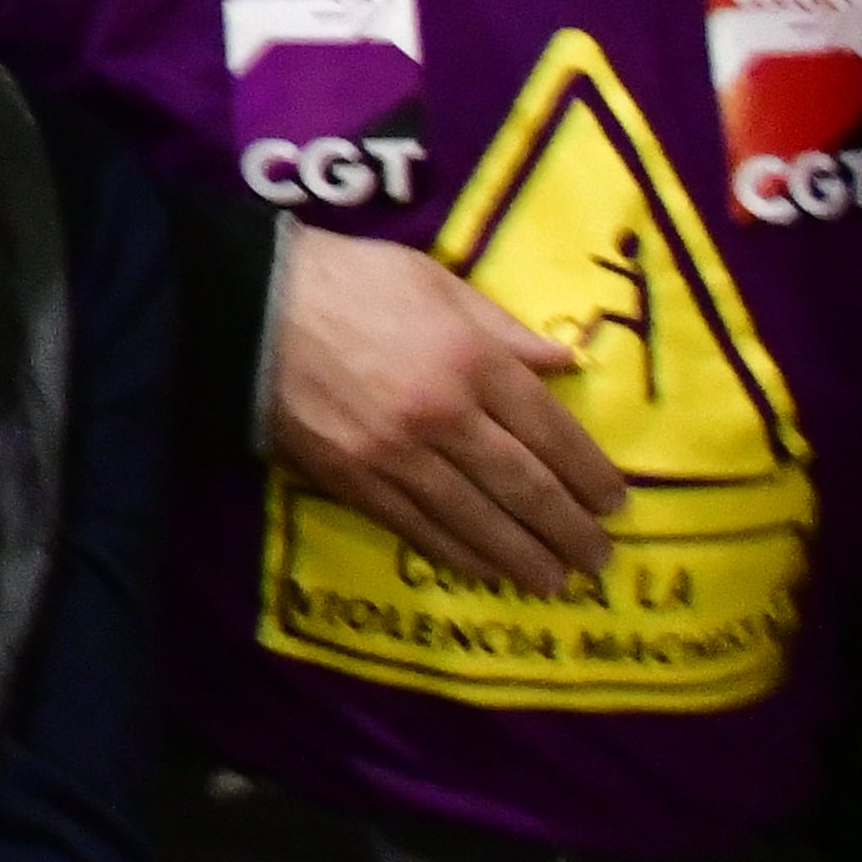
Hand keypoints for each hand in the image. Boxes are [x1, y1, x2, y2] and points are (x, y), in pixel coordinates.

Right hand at [274, 224, 616, 593]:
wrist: (244, 306)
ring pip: (477, 520)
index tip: (616, 502)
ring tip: (556, 580)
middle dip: (569, 528)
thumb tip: (566, 362)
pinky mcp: (353, 480)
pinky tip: (488, 571)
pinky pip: (418, 529)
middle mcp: (443, 415)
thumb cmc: (348, 280)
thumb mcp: (435, 281)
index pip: (551, 430)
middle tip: (600, 558)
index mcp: (470, 359)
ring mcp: (396, 455)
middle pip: (524, 485)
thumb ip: (503, 327)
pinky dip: (459, 555)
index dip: (590, 472)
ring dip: (524, 556)